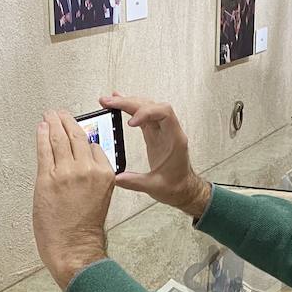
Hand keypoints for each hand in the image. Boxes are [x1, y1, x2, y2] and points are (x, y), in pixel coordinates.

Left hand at [33, 111, 114, 289]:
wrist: (74, 247)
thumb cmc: (86, 228)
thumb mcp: (99, 197)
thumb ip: (92, 176)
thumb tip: (80, 160)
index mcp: (105, 174)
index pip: (94, 146)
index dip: (83, 137)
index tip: (76, 130)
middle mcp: (87, 169)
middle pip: (77, 136)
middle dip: (67, 121)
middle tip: (60, 113)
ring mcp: (66, 172)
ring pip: (60, 138)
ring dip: (53, 123)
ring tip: (50, 115)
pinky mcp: (47, 178)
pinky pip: (44, 149)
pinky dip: (41, 135)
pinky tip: (41, 128)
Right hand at [106, 95, 210, 216]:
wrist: (183, 189)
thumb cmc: (176, 186)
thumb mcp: (155, 187)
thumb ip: (134, 182)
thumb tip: (115, 177)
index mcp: (175, 139)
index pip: (164, 113)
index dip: (146, 112)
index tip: (130, 122)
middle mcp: (169, 131)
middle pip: (151, 105)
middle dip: (129, 102)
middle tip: (109, 103)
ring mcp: (161, 130)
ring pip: (146, 107)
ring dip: (127, 103)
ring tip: (108, 102)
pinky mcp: (154, 133)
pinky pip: (142, 115)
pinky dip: (129, 109)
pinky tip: (118, 105)